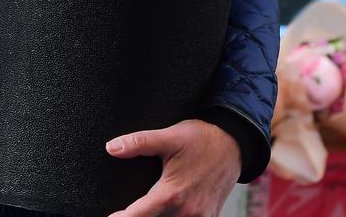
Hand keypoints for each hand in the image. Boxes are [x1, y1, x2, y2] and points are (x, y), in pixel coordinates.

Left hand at [105, 119, 240, 216]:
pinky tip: (164, 212)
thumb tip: (111, 147)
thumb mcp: (168, 137)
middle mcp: (187, 211)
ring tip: (141, 211)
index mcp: (173, 193)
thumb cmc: (201, 138)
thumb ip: (139, 143)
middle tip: (123, 212)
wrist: (234, 143)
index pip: (141, 215)